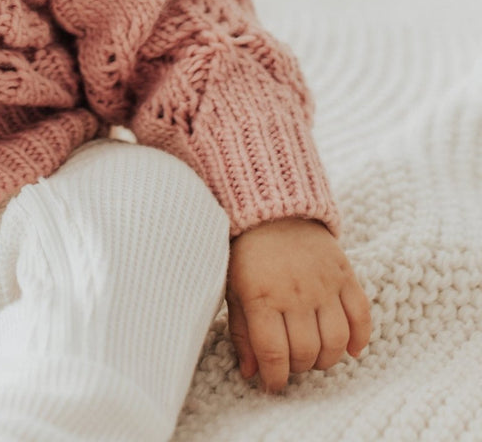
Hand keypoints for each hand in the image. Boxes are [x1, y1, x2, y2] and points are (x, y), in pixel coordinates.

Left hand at [227, 218, 370, 393]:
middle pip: (307, 351)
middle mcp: (295, 292)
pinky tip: (350, 349)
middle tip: (291, 365)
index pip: (274, 353)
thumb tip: (251, 374)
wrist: (272, 211)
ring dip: (328, 359)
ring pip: (336, 340)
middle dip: (299, 368)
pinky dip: (360, 339)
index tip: (272, 385)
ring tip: (315, 357)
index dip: (274, 378)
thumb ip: (242, 332)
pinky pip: (361, 315)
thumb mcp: (233, 290)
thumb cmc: (246, 254)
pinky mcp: (345, 274)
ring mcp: (323, 283)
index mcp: (262, 296)